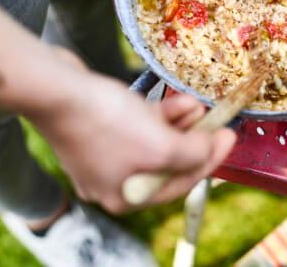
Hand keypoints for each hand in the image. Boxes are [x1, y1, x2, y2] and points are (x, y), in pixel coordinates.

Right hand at [29, 50, 235, 213]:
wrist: (55, 89)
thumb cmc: (105, 122)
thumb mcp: (158, 145)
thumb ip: (191, 154)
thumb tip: (208, 150)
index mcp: (126, 196)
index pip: (181, 183)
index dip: (211, 160)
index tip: (230, 138)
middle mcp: (114, 180)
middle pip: (168, 162)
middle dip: (194, 138)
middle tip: (217, 119)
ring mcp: (105, 153)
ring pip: (155, 140)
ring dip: (180, 122)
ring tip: (197, 104)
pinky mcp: (101, 127)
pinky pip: (139, 125)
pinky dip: (159, 114)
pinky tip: (177, 100)